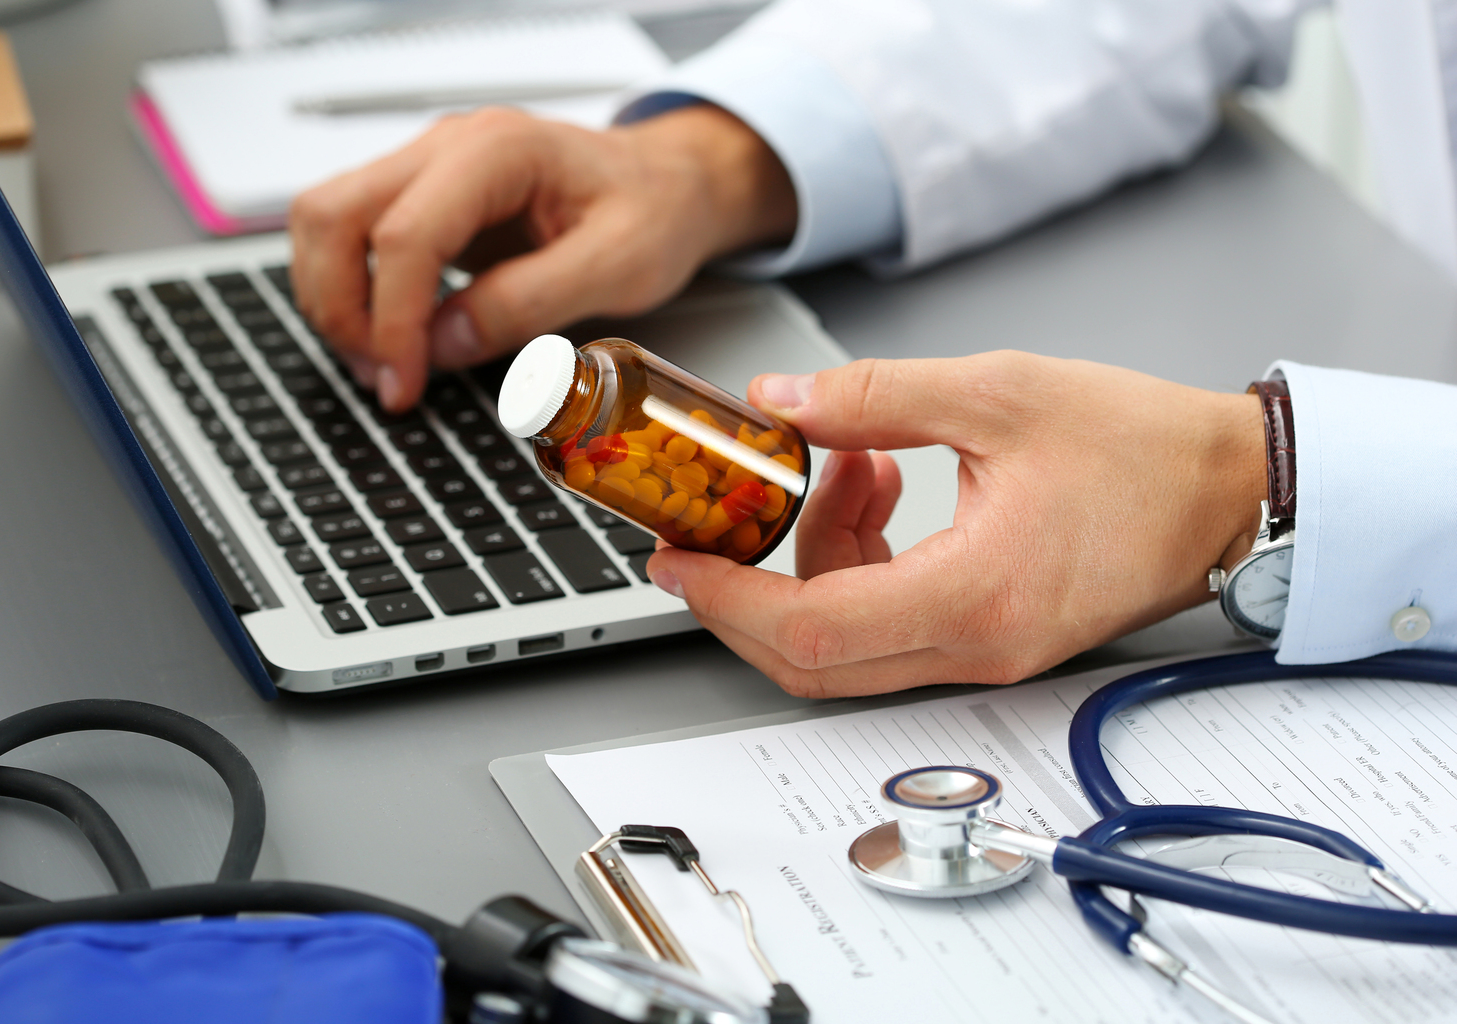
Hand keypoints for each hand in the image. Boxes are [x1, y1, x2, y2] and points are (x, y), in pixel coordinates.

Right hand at [288, 104, 796, 410]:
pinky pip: (353, 237)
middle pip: (332, 214)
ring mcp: (428, 168)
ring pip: (325, 221)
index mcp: (499, 151)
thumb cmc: (654, 211)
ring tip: (383, 367)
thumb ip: (529, 304)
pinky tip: (393, 339)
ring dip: (335, 300)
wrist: (668, 185)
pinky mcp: (424, 199)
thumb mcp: (617, 268)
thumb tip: (441, 344)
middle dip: (340, 308)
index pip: (405, 235)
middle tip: (384, 378)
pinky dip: (354, 292)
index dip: (392, 320)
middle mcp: (448, 147)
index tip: (404, 382)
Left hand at [644, 352, 1267, 696]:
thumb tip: (781, 402)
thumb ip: (875, 397)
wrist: (1230, 493)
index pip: (811, 630)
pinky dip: (861, 563)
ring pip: (849, 640)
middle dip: (751, 591)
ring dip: (819, 554)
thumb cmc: (1145, 450)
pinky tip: (883, 489)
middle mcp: (976, 645)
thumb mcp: (999, 395)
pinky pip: (892, 623)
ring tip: (854, 461)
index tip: (677, 565)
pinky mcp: (993, 637)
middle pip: (814, 658)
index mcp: (974, 595)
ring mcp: (986, 651)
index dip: (727, 602)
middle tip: (722, 523)